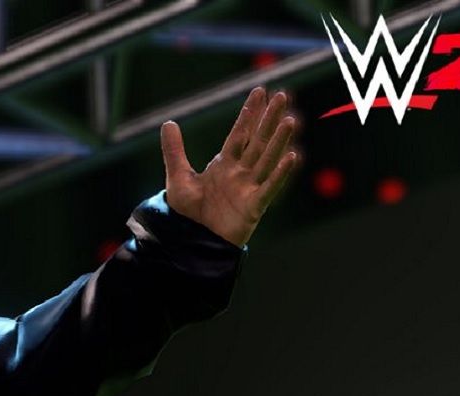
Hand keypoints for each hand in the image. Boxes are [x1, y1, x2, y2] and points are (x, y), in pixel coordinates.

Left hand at [159, 87, 299, 245]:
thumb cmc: (188, 212)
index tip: (261, 91)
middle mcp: (240, 172)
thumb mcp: (178, 177)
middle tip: (283, 95)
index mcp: (225, 164)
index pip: (240, 133)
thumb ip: (174, 151)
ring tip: (291, 119)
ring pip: (267, 159)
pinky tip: (291, 157)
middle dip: (270, 119)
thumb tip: (168, 123)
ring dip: (279, 140)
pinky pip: (270, 187)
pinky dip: (280, 173)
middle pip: (258, 141)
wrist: (192, 241)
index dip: (250, 113)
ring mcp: (249, 187)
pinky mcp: (254, 206)